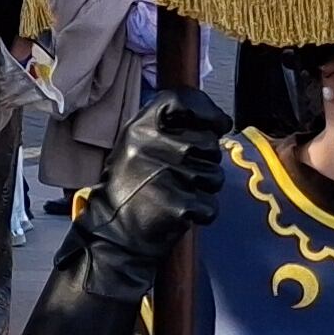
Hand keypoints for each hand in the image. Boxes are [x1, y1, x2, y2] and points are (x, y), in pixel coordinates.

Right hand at [79, 88, 231, 299]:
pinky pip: (211, 205)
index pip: (180, 101)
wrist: (114, 234)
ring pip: (214, 175)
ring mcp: (166, 175)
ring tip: (177, 193)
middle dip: (205, 160)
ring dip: (204, 188)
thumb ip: (168, 128)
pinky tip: (180, 212)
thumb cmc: (131, 187)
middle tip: (182, 174)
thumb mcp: (136, 146)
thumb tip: (217, 121)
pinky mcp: (179, 205)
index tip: (219, 123)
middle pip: (207, 142)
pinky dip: (201, 212)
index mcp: (138, 128)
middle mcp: (151, 146)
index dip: (206, 109)